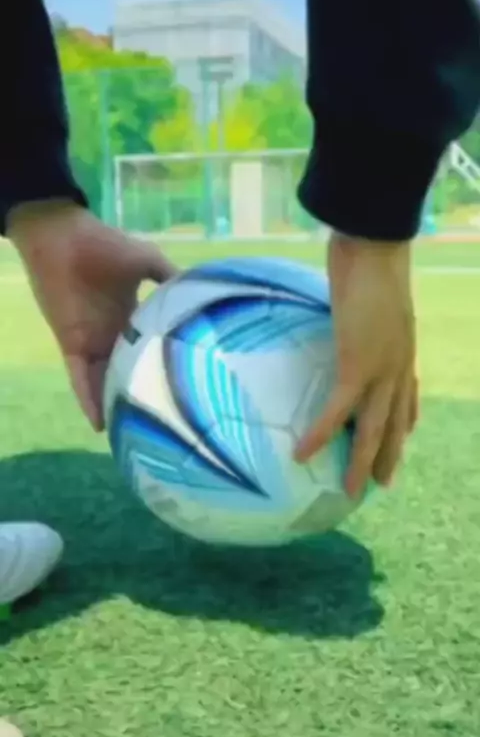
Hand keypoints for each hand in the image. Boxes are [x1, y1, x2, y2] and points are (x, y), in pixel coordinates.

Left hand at [7, 201, 176, 430]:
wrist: (63, 237)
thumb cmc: (104, 245)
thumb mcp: (148, 261)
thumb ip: (171, 278)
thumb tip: (205, 291)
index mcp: (132, 317)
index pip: (149, 350)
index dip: (164, 368)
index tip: (186, 387)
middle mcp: (113, 335)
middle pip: (128, 372)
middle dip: (141, 394)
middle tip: (164, 422)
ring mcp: (92, 342)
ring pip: (106, 382)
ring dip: (116, 405)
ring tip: (135, 434)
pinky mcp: (72, 345)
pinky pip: (81, 379)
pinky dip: (89, 399)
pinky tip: (101, 424)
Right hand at [294, 231, 417, 495]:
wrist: (374, 245)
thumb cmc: (370, 257)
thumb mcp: (374, 292)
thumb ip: (366, 308)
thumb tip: (349, 301)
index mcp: (402, 349)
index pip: (407, 394)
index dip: (406, 418)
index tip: (406, 436)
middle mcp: (398, 366)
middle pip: (396, 422)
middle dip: (390, 455)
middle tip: (382, 484)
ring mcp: (382, 369)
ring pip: (373, 428)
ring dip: (362, 463)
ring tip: (350, 491)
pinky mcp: (358, 365)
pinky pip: (337, 410)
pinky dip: (320, 434)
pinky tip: (303, 454)